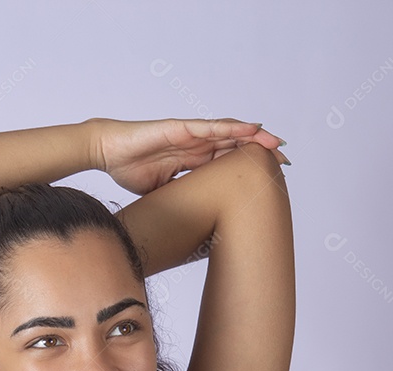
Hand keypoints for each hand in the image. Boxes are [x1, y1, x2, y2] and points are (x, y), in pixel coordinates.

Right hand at [88, 117, 288, 195]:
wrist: (108, 153)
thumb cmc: (129, 169)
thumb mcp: (163, 191)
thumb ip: (180, 198)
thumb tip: (193, 221)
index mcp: (193, 159)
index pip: (228, 162)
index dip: (248, 168)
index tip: (270, 178)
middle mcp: (196, 144)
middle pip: (235, 146)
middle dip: (260, 153)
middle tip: (284, 161)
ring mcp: (190, 134)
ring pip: (229, 134)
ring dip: (254, 137)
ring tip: (276, 143)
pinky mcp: (181, 127)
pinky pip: (211, 127)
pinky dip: (232, 128)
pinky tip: (252, 129)